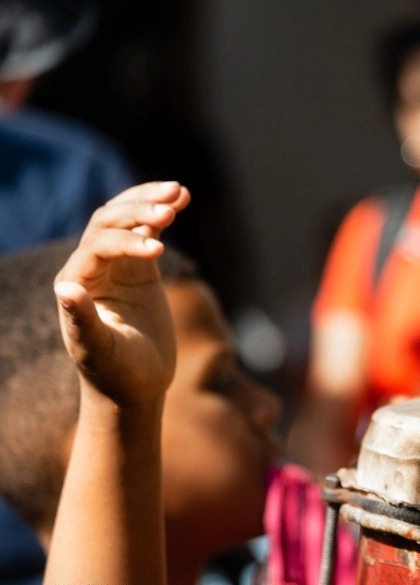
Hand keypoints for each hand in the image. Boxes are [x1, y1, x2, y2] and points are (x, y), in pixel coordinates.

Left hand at [53, 181, 190, 405]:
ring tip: (180, 192)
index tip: (159, 251)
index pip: (98, 246)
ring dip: (150, 202)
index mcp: (76, 282)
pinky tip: (183, 200)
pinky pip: (148, 231)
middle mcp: (90, 267)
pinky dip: (163, 214)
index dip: (126, 242)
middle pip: (109, 222)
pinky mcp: (140, 268)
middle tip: (171, 208)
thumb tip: (65, 289)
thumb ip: (81, 320)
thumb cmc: (115, 374)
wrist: (133, 387)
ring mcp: (116, 265)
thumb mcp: (98, 350)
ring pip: (127, 218)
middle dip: (138, 211)